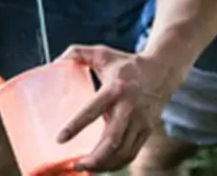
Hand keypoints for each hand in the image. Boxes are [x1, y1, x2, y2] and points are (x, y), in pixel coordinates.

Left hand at [55, 45, 183, 171]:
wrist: (161, 71)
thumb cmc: (126, 64)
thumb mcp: (102, 53)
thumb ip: (78, 53)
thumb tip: (55, 60)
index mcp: (115, 89)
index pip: (93, 110)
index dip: (76, 126)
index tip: (59, 139)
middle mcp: (129, 108)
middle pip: (112, 140)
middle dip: (94, 158)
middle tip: (75, 166)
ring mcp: (140, 122)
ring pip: (123, 152)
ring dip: (104, 164)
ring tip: (85, 168)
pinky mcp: (146, 131)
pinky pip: (131, 153)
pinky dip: (116, 164)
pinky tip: (102, 166)